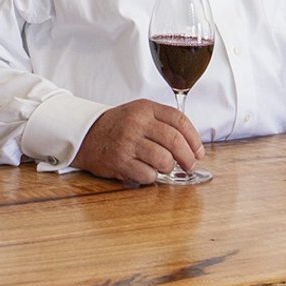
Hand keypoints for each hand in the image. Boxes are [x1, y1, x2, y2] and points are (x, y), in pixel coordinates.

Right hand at [72, 99, 205, 184]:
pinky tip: (146, 171)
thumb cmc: (119, 126)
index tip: (198, 151)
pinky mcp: (120, 161)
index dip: (194, 138)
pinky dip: (152, 177)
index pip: (179, 120)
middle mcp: (137, 123)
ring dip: (169, 168)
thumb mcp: (140, 113)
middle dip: (188, 157)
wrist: (87, 134)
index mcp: (146, 108)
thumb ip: (163, 122)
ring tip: (164, 167)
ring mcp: (128, 142)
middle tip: (189, 165)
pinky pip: (147, 174)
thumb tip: (191, 144)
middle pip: (174, 141)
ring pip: (163, 160)